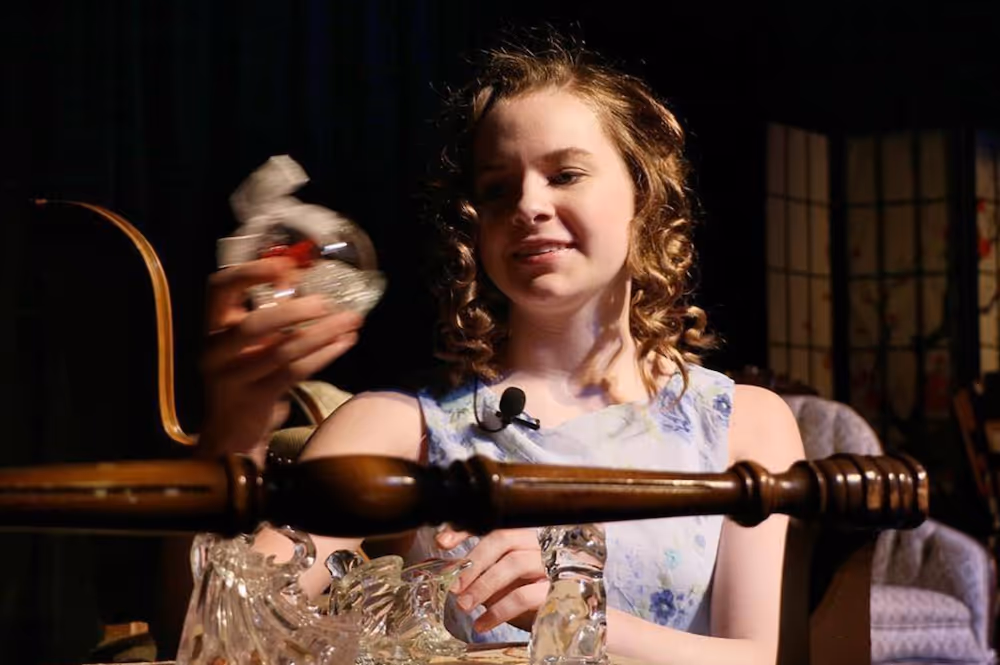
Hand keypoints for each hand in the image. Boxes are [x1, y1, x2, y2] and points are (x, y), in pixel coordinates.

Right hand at [199, 257, 362, 461]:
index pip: (220, 288)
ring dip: (321, 333)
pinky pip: (294, 372)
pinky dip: (323, 355)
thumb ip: (269, 315)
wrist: (232, 433)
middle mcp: (216, 351)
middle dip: (294, 310)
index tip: (287, 264)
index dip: (251, 272)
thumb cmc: (248, 377)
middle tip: (327, 302)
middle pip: (254, 324)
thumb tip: (299, 277)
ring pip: (282, 350)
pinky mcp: (254, 399)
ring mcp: (232, 378)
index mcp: (213, 328)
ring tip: (350, 321)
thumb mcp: (251, 344)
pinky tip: (344, 344)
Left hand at [437, 526, 547, 632]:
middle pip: (504, 538)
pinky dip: (498, 611)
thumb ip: (482, 571)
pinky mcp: (558, 589)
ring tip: (464, 605)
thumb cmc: (528, 596)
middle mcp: (542, 542)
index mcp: (525, 534)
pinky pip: (524, 596)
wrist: (563, 621)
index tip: (442, 542)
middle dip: (474, 561)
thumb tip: (451, 569)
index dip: (466, 528)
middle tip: (454, 585)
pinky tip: (482, 624)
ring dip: (483, 585)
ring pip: (514, 563)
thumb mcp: (502, 581)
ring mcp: (553, 563)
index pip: (494, 522)